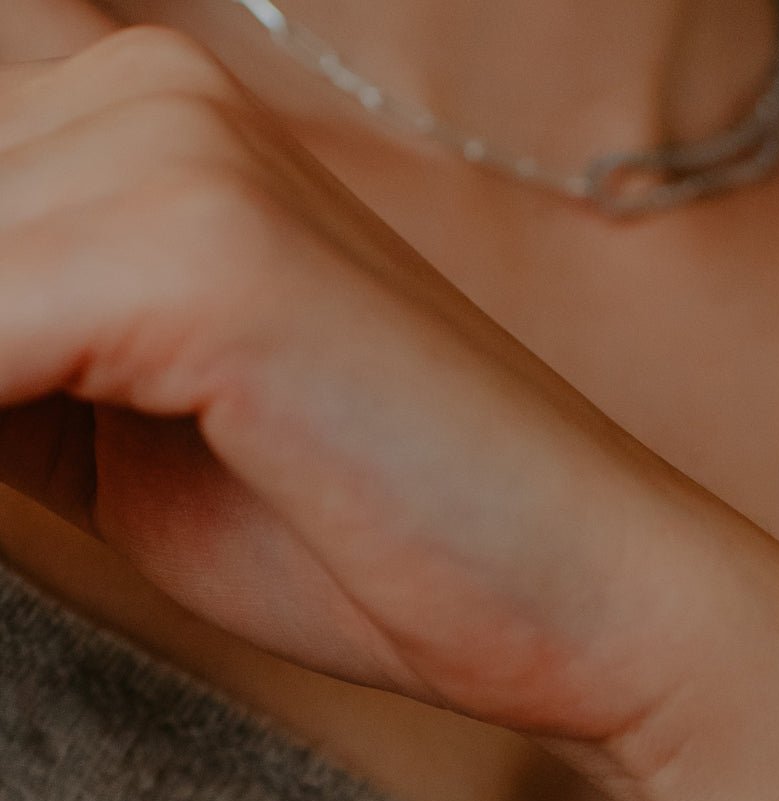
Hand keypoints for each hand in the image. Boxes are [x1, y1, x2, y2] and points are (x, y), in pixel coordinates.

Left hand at [0, 14, 778, 780]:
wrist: (582, 595)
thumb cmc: (370, 538)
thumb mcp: (114, 438)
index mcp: (138, 117)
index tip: (13, 419)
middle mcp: (152, 89)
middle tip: (30, 454)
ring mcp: (183, 154)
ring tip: (39, 482)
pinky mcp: (214, 256)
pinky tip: (32, 501)